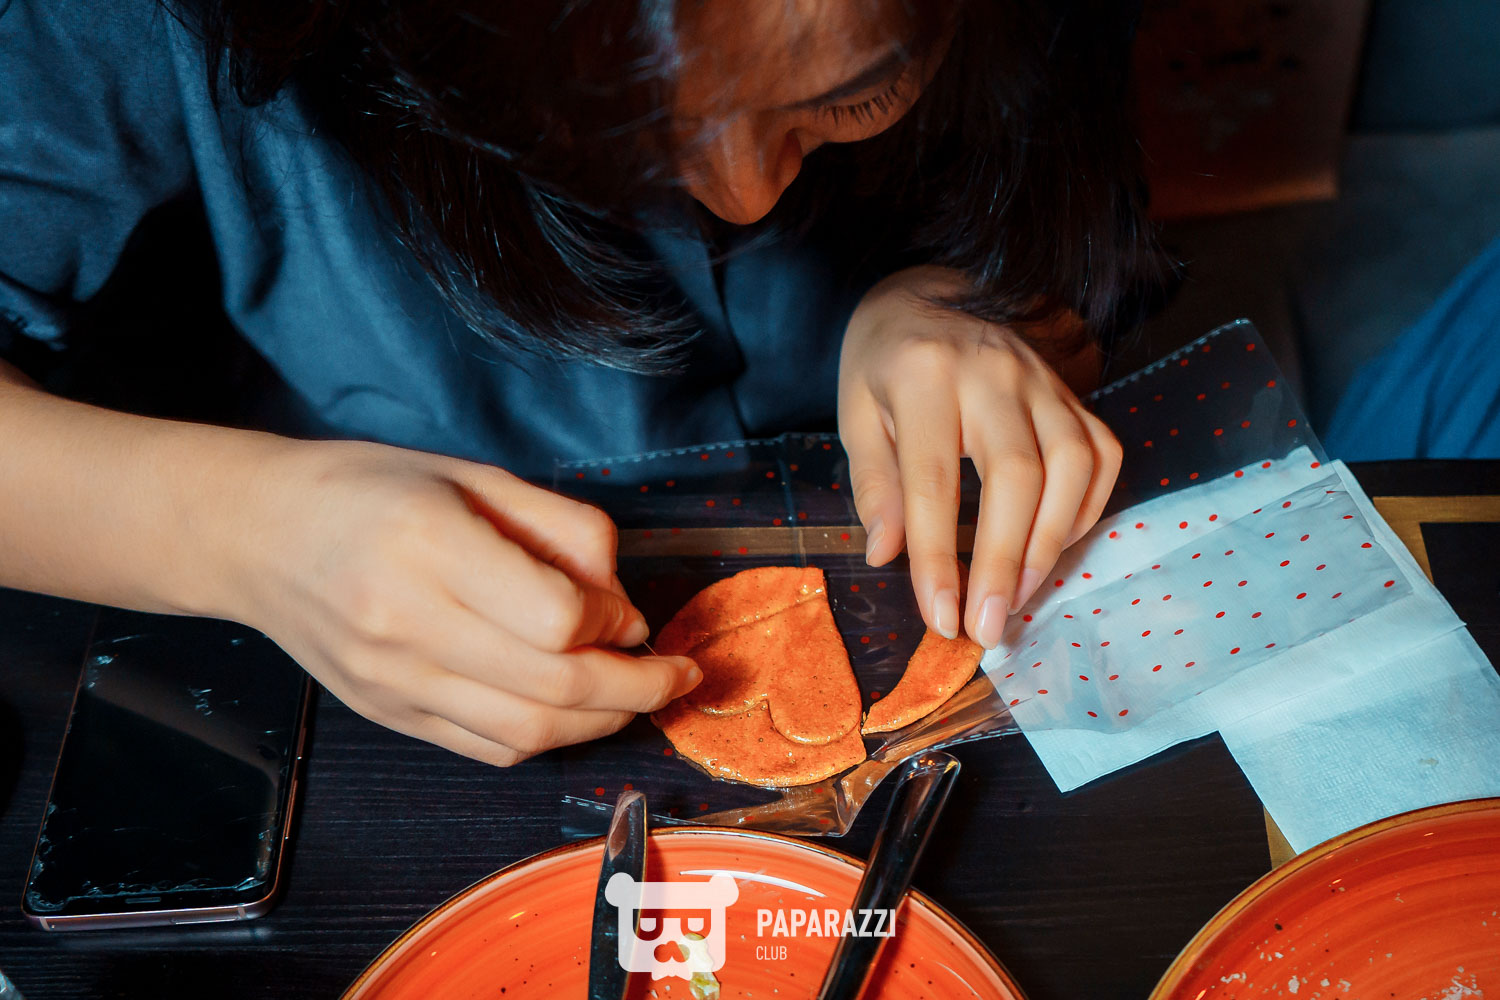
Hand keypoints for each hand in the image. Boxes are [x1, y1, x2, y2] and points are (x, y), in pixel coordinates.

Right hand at [219, 439, 700, 764]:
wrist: (259, 535)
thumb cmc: (371, 490)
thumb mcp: (475, 476)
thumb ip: (561, 529)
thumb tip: (624, 605)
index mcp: (428, 543)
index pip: (554, 616)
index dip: (613, 620)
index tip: (630, 609)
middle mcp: (405, 621)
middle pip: (553, 686)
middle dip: (637, 688)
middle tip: (676, 673)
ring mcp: (392, 679)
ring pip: (526, 732)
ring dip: (601, 723)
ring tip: (637, 694)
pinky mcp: (388, 713)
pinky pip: (487, 748)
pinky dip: (546, 738)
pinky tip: (573, 710)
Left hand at [837, 266, 1120, 648]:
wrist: (929, 292)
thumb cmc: (884, 362)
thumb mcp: (856, 414)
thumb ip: (875, 483)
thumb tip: (887, 555)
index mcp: (923, 375)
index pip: (933, 480)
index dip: (939, 557)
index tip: (940, 618)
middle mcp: (993, 372)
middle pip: (1017, 476)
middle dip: (1005, 562)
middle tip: (989, 627)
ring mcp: (1042, 378)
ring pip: (1071, 464)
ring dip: (1050, 544)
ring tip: (1020, 598)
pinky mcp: (1073, 391)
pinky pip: (1100, 454)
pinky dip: (1085, 510)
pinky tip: (1053, 548)